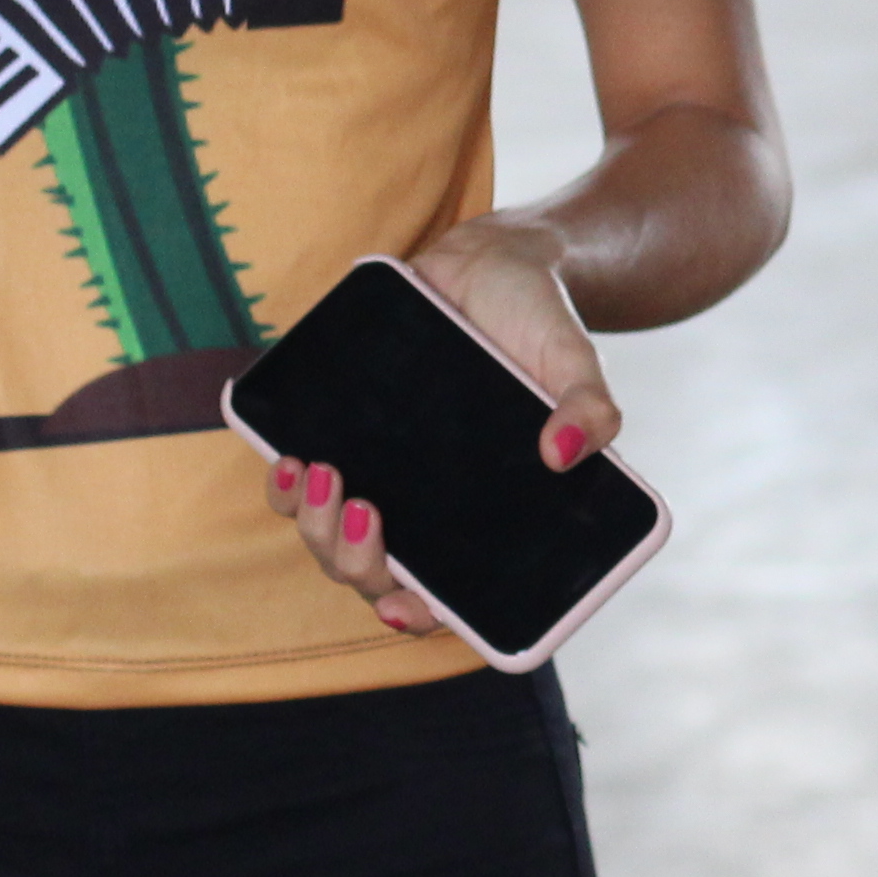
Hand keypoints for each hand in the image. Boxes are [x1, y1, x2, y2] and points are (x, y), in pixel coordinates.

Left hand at [264, 220, 622, 633]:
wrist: (490, 262)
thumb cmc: (537, 321)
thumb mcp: (572, 358)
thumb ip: (589, 407)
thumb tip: (564, 452)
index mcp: (486, 513)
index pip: (449, 592)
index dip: (419, 614)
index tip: (397, 608)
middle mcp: (430, 509)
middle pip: (376, 574)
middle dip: (355, 559)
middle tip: (364, 507)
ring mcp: (384, 478)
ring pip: (330, 541)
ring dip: (315, 526)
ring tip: (324, 473)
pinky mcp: (347, 437)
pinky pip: (301, 487)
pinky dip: (287, 488)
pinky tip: (292, 460)